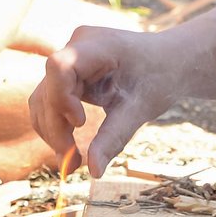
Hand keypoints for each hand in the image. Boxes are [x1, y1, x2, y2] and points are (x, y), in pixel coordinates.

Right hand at [32, 25, 183, 175]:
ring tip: (73, 161)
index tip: (80, 124)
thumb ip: (114, 137)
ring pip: (44, 98)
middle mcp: (76, 47)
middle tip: (73, 163)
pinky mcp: (70, 73)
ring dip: (53, 130)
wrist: (171, 61)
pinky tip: (71, 148)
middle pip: (48, 89)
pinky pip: (51, 100)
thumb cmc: (160, 77)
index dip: (60, 97)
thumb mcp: (141, 109)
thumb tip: (94, 171)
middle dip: (56, 128)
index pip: (59, 66)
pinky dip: (57, 124)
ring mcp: (70, 59)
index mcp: (96, 45)